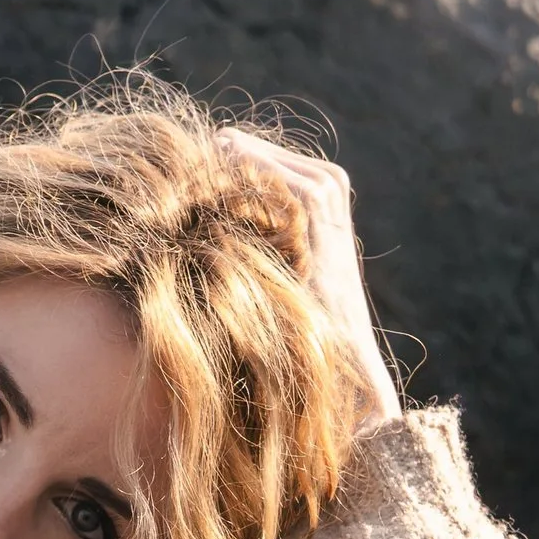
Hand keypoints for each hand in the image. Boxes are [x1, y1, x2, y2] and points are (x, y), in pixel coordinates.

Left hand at [219, 129, 401, 426]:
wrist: (339, 397)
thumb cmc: (294, 368)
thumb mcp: (266, 313)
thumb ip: (248, 279)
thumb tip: (198, 259)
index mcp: (328, 250)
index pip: (305, 187)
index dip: (266, 167)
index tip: (222, 156)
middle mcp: (340, 244)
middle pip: (313, 175)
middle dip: (267, 155)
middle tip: (219, 141)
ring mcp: (340, 249)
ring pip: (314, 180)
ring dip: (268, 159)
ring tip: (223, 144)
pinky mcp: (333, 258)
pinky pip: (308, 200)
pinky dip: (277, 178)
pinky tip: (239, 168)